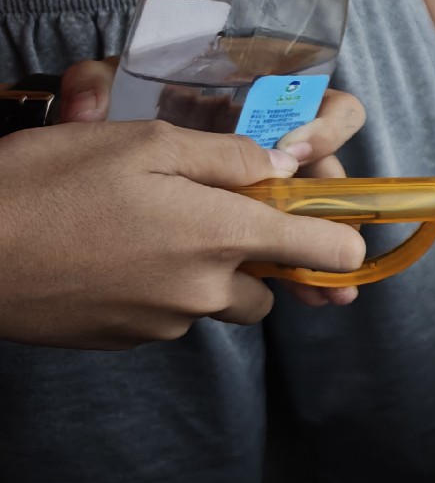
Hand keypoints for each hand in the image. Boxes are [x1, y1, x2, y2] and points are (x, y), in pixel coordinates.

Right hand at [0, 121, 367, 348]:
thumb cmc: (46, 184)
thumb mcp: (140, 142)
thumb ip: (226, 156)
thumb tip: (284, 165)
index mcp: (221, 236)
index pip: (325, 250)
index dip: (340, 235)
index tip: (336, 224)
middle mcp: (203, 290)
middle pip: (269, 285)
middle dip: (252, 254)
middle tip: (204, 212)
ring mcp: (163, 322)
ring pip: (217, 302)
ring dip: (204, 273)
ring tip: (147, 228)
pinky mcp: (125, 339)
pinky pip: (168, 315)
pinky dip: (156, 288)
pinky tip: (110, 253)